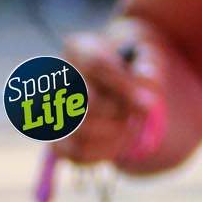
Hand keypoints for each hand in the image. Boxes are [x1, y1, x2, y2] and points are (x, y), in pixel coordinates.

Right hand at [43, 16, 180, 172]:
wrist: (115, 87)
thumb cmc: (130, 69)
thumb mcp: (146, 59)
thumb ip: (148, 68)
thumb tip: (144, 84)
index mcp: (78, 48)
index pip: (96, 64)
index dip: (124, 87)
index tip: (150, 105)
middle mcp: (58, 77)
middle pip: (89, 102)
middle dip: (120, 113)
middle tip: (136, 113)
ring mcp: (51, 109)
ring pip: (82, 131)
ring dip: (115, 133)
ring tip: (129, 125)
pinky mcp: (56, 139)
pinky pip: (78, 153)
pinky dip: (105, 152)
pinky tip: (118, 140)